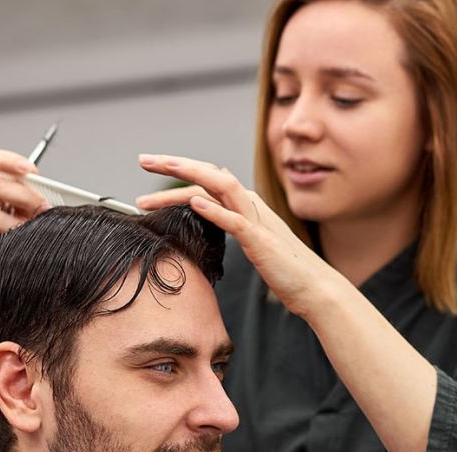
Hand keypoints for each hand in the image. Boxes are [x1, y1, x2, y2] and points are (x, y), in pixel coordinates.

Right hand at [0, 150, 50, 285]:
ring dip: (12, 221)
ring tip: (25, 232)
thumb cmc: (13, 247)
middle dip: (25, 196)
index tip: (32, 171)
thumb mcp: (27, 219)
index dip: (8, 161)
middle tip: (43, 209)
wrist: (0, 280)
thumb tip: (49, 198)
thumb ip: (32, 204)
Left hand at [137, 154, 339, 316]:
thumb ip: (231, 218)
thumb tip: (207, 199)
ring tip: (162, 167)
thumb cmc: (283, 268)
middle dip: (175, 164)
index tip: (151, 164)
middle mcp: (250, 204)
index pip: (207, 177)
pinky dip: (214, 210)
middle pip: (208, 174)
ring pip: (220, 186)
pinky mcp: (261, 241)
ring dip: (188, 176)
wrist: (314, 288)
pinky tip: (194, 202)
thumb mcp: (252, 238)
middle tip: (143, 159)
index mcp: (246, 203)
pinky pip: (235, 221)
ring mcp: (257, 220)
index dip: (179, 168)